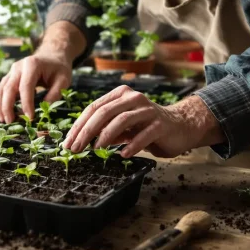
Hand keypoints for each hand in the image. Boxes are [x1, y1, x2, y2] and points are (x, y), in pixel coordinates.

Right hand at [0, 51, 72, 122]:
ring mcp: (11, 71)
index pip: (26, 87)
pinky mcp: (9, 76)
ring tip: (4, 120)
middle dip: (8, 106)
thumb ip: (55, 94)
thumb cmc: (58, 68)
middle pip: (8, 88)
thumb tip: (44, 110)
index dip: (26, 103)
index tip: (30, 118)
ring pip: (1, 89)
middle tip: (10, 122)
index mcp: (32, 65)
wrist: (52, 55)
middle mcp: (18, 67)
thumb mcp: (63, 80)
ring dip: (0, 105)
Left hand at [63, 86, 224, 157]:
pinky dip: (132, 145)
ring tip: (96, 149)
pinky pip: (144, 134)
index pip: (93, 108)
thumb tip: (80, 141)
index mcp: (120, 95)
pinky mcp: (160, 124)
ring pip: (122, 120)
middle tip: (76, 147)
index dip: (79, 125)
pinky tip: (124, 154)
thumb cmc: (146, 126)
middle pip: (104, 112)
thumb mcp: (122, 126)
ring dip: (106, 136)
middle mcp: (133, 98)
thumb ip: (105, 128)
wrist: (181, 126)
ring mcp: (147, 110)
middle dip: (87, 131)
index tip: (68, 142)